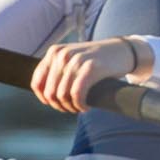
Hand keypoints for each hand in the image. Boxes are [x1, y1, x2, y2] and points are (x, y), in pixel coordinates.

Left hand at [31, 37, 145, 113]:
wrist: (122, 51)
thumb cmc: (96, 59)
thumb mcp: (72, 59)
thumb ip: (57, 70)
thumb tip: (44, 95)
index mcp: (55, 52)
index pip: (37, 82)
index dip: (44, 99)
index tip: (55, 104)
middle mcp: (63, 55)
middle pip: (50, 92)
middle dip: (59, 106)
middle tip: (70, 109)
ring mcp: (76, 60)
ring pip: (62, 95)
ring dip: (70, 107)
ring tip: (79, 108)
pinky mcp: (90, 68)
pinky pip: (77, 95)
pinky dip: (80, 105)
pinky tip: (86, 107)